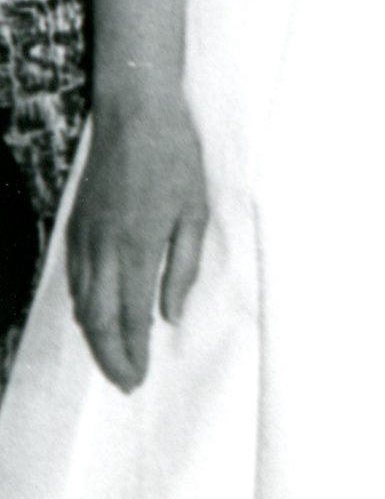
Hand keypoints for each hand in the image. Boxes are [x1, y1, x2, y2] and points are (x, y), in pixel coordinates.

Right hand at [66, 85, 208, 388]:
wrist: (136, 116)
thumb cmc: (176, 159)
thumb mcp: (196, 210)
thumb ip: (184, 267)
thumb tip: (170, 316)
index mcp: (138, 247)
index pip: (129, 315)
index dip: (133, 351)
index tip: (139, 377)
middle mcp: (103, 249)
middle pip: (97, 318)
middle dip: (109, 356)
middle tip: (125, 382)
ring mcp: (84, 239)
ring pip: (81, 303)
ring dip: (94, 337)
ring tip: (112, 360)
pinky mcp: (75, 227)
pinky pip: (74, 280)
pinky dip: (82, 308)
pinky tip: (94, 318)